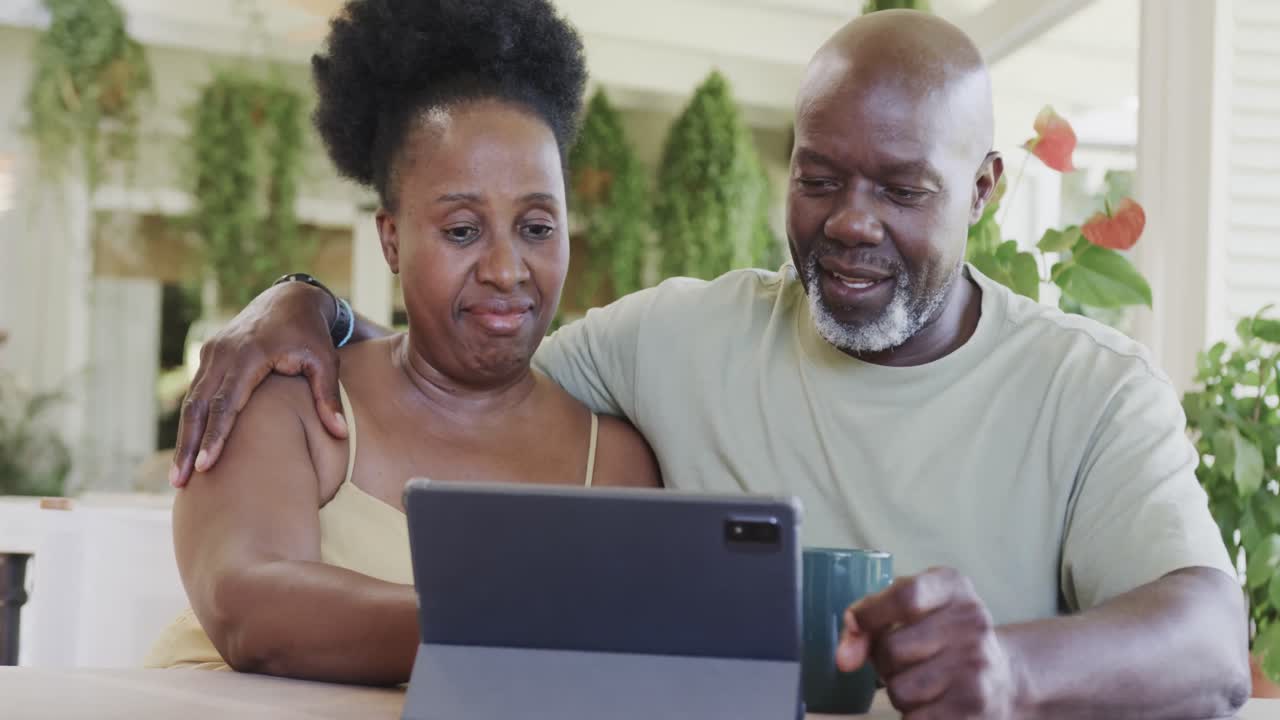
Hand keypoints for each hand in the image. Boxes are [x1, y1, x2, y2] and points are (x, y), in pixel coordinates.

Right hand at [169, 282, 346, 487]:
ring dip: (184, 438)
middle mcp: (224, 353)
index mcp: (250, 354)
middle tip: (179, 482)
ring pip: (192, 401)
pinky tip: (188, 449)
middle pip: (198, 405)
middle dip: (188, 445)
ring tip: (178, 476)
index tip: (206, 466)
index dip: (215, 436)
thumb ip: (328, 397)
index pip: (226, 403)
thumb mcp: (325, 361)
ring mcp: (212, 352)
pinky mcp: (210, 355)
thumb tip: (339, 433)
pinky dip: (191, 421)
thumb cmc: (312, 334)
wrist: (291, 299)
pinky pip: (196, 392)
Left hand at [836, 567, 1021, 718]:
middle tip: (900, 660)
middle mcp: (971, 622)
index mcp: (952, 587)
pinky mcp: (973, 705)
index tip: (854, 626)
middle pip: (892, 648)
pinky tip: (931, 702)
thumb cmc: (941, 637)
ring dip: (897, 691)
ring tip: (918, 680)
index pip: (905, 595)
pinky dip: (912, 715)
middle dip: (882, 661)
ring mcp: (976, 665)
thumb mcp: (914, 611)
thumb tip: (844, 658)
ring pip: (899, 688)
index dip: (870, 613)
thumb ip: (870, 621)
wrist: (1004, 676)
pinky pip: (913, 718)